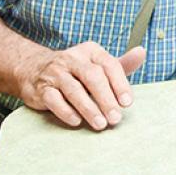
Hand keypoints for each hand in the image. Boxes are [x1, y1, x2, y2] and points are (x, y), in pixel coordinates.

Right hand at [17, 42, 145, 130]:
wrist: (34, 69)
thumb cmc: (75, 70)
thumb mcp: (98, 64)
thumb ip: (121, 63)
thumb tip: (141, 52)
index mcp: (90, 51)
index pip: (109, 65)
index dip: (120, 84)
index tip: (127, 103)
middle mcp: (72, 58)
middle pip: (93, 77)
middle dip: (106, 99)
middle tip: (115, 118)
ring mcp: (55, 72)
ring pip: (74, 89)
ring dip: (89, 108)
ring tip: (100, 124)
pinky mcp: (41, 88)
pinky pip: (54, 99)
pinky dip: (66, 111)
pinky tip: (77, 121)